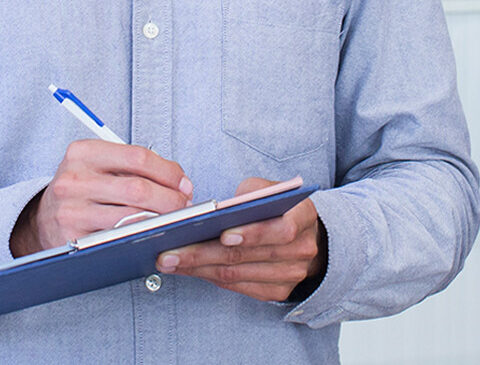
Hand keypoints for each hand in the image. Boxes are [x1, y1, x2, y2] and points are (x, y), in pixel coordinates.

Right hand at [11, 140, 192, 256]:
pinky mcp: (73, 239)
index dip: (168, 171)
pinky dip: (141, 237)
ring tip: (174, 221)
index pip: (137, 156)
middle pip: (137, 188)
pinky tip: (152, 235)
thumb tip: (179, 180)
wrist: (40, 219)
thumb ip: (134, 165)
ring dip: (161, 220)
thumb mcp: (97, 165)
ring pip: (131, 216)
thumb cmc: (80, 189)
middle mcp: (74, 178)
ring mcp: (72, 210)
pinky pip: (117, 238)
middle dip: (170, 199)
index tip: (184, 182)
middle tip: (185, 205)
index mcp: (83, 152)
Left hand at [155, 177, 326, 301]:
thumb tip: (224, 206)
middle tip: (170, 252)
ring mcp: (288, 276)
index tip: (221, 234)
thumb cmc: (282, 207)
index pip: (278, 230)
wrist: (310, 236)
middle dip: (203, 253)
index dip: (249, 234)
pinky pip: (236, 285)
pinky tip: (186, 268)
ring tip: (169, 260)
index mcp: (302, 219)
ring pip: (236, 274)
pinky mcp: (274, 291)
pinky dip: (208, 276)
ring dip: (198, 268)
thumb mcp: (274, 188)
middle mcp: (299, 251)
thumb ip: (253, 191)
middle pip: (245, 256)